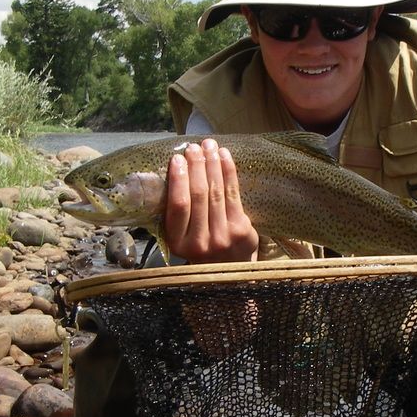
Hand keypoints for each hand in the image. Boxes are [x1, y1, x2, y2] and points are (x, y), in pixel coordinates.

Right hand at [163, 138, 259, 262]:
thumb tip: (176, 170)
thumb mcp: (183, 239)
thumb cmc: (202, 247)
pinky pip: (234, 194)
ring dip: (212, 164)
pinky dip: (229, 172)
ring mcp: (222, 237)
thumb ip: (178, 215)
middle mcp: (199, 242)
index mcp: (178, 243)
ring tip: (208, 146)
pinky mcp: (241, 230)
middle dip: (196, 166)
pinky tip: (224, 156)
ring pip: (216, 192)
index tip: (177, 158)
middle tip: (193, 147)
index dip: (178, 179)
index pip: (177, 206)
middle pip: (198, 195)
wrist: (231, 271)